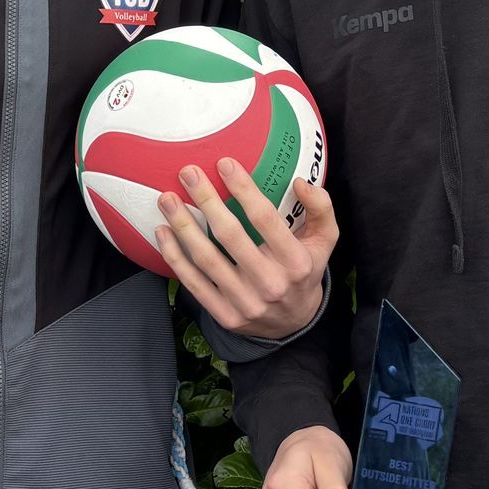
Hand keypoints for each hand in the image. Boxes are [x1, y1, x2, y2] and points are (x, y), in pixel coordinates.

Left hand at [155, 158, 336, 338]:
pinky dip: (175, 257)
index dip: (243, 189)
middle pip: (230, 235)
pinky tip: (163, 233)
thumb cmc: (304, 270)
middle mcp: (270, 283)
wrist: (294, 324)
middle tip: (188, 172)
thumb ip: (320, 208)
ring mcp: (245, 302)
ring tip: (167, 199)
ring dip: (183, 225)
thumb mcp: (325, 240)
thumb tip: (300, 182)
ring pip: (206, 259)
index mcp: (296, 262)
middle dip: (206, 199)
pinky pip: (193, 283)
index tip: (224, 164)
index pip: (265, 219)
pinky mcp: (225, 315)